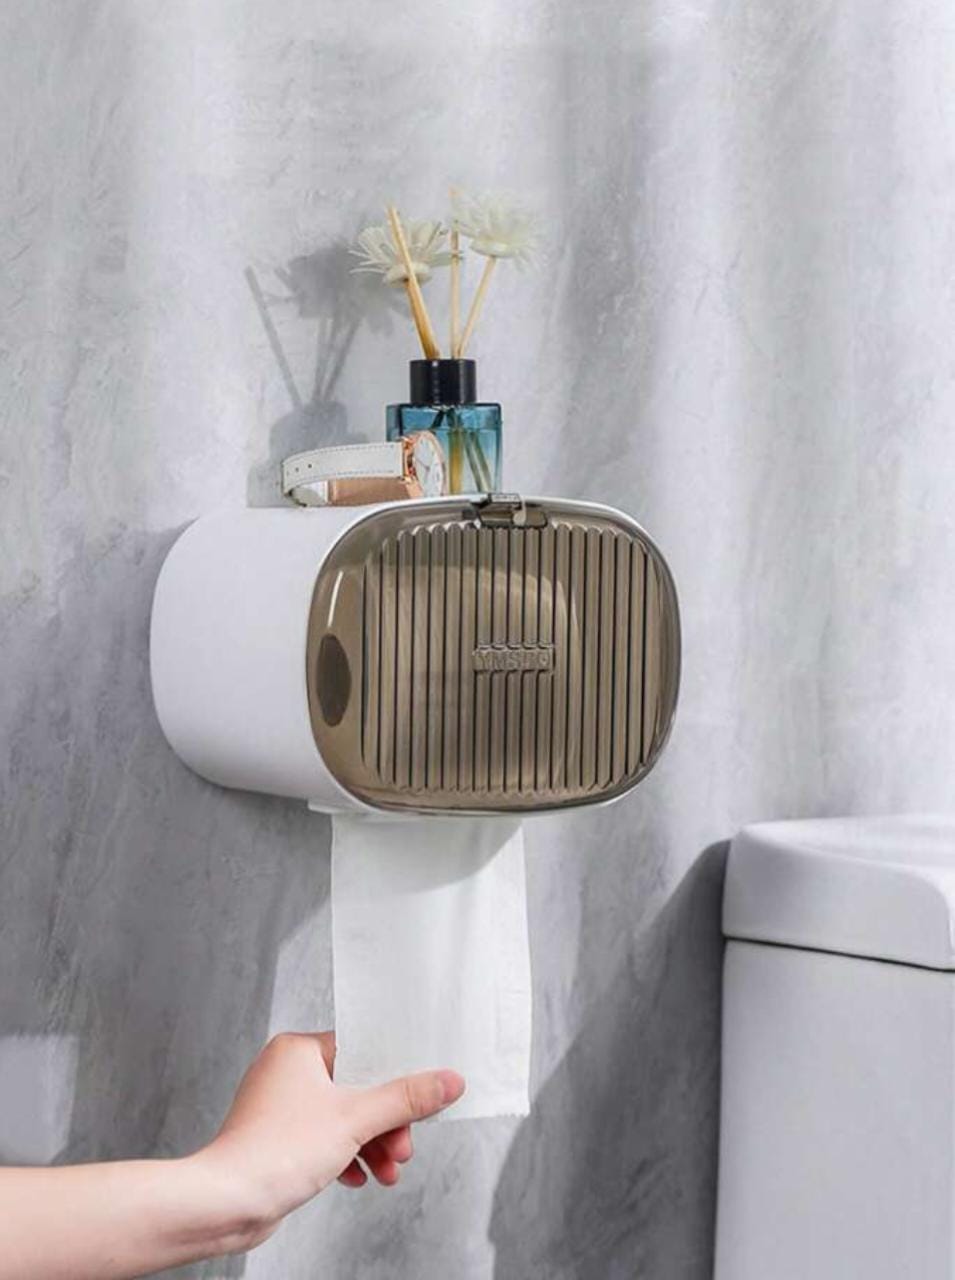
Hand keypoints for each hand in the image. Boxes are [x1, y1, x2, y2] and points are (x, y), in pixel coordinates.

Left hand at [198, 1032, 464, 1244]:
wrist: (225, 1203)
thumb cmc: (275, 1152)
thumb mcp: (356, 1120)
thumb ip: (406, 1099)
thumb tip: (448, 1081)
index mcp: (298, 1049)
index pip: (362, 1051)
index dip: (394, 1079)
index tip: (419, 1098)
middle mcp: (285, 1070)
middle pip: (356, 1088)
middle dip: (384, 1123)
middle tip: (403, 1146)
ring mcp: (278, 1106)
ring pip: (341, 1117)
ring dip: (369, 1143)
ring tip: (387, 1170)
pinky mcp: (275, 1138)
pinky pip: (321, 1138)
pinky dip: (344, 1155)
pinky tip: (357, 1176)